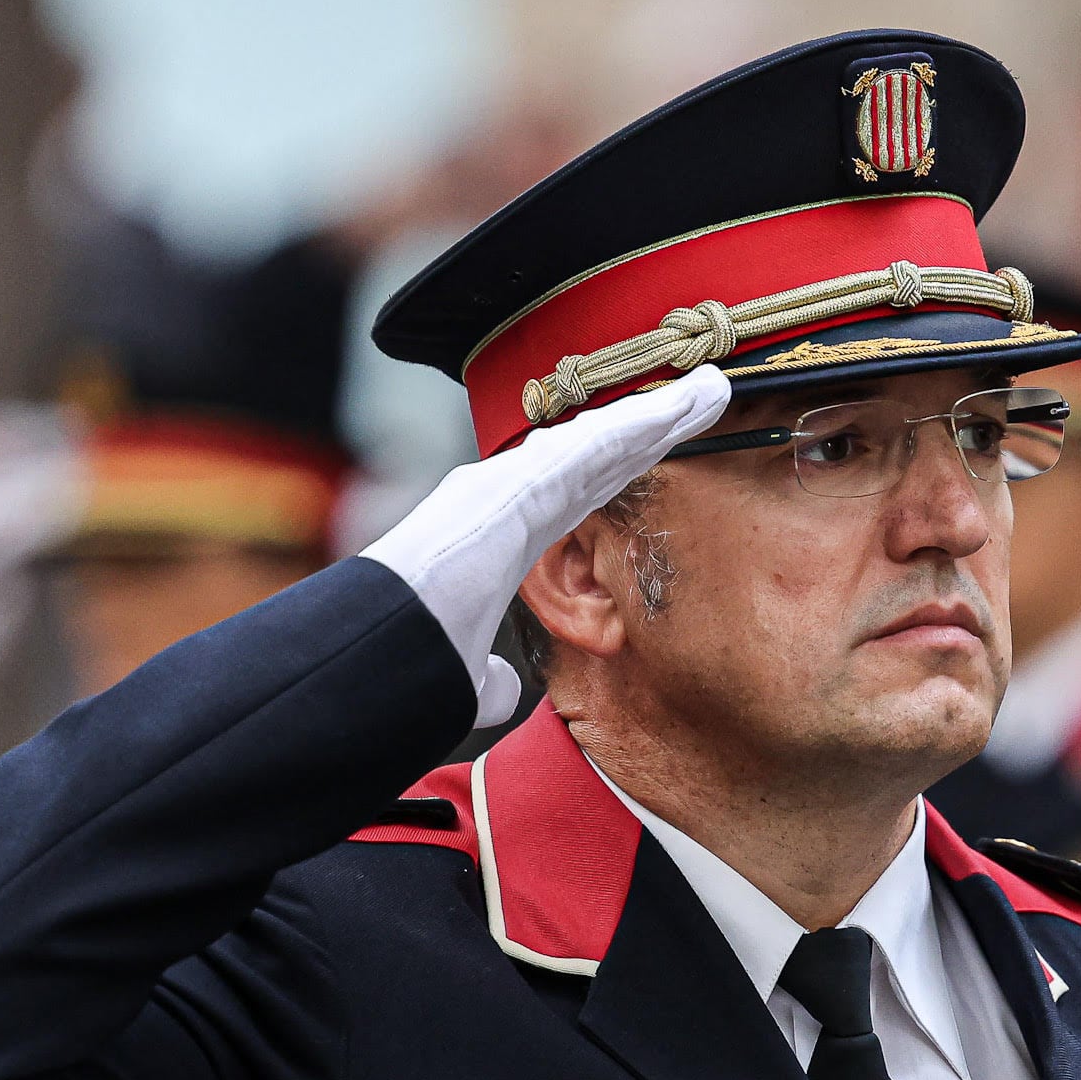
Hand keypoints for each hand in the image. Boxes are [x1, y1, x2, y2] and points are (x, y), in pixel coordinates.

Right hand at [359, 367, 733, 722]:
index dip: (619, 468)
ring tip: (710, 392)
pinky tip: (681, 410)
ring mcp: (504, 486)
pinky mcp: (513, 485)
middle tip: (701, 401)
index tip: (658, 447)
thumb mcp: (461, 678)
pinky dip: (638, 426)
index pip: (574, 495)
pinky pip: (590, 448)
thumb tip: (503, 686)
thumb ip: (488, 674)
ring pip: (598, 441)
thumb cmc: (402, 666)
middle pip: (594, 457)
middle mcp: (500, 500)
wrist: (370, 658)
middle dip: (648, 428)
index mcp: (496, 539)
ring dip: (656, 415)